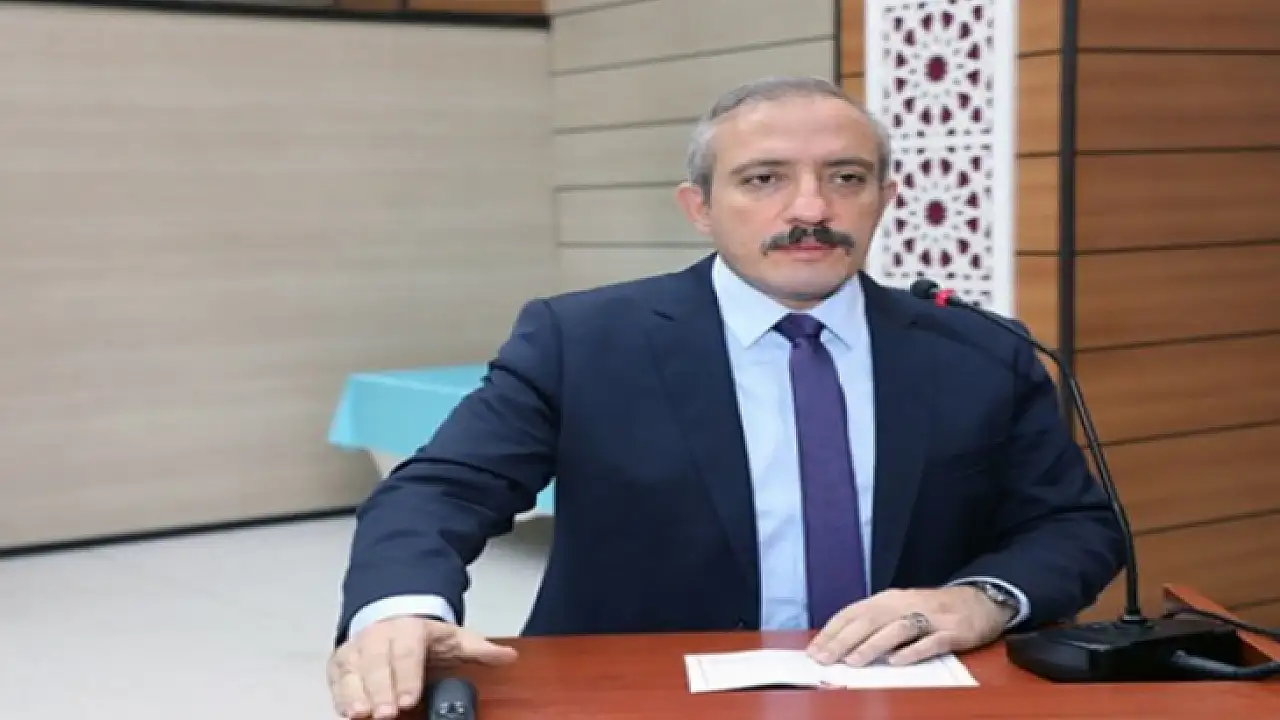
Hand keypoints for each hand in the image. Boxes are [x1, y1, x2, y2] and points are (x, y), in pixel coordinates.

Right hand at [327, 615, 516, 718]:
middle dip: (380, 690)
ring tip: (361, 716)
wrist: (391, 615)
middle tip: (387, 714)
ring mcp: (357, 648)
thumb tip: (508, 656)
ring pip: (352, 670)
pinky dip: (340, 695)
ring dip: (355, 694)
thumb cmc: (421, 635)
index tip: (408, 700)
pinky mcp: (341, 662)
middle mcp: (379, 636)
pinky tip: (347, 712)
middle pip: (376, 663)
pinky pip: (338, 678)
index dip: (406, 676)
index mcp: (409, 629)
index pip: (407, 652)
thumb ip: (479, 649)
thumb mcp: (454, 637)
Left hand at [807, 586, 1011, 667]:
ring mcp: (929, 617)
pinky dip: (912, 651)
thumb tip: (840, 644)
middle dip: (844, 640)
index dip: (832, 631)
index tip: (814, 649)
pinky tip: (896, 662)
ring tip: (854, 661)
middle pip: (869, 620)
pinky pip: (930, 642)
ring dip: (872, 645)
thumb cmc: (933, 609)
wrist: (980, 600)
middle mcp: (905, 604)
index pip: (853, 612)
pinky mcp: (951, 631)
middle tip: (826, 658)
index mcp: (888, 599)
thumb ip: (874, 623)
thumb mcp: (899, 608)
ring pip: (896, 629)